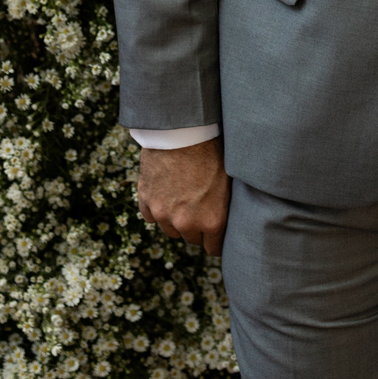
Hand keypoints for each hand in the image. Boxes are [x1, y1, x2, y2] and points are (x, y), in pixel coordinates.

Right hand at [138, 137, 229, 255]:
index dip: (216, 241)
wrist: (184, 129)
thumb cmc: (213, 150)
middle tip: (201, 207)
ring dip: (176, 219)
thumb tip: (232, 220)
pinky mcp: (146, 200)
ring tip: (184, 196)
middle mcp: (186, 223)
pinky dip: (157, 207)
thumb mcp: (229, 180)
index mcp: (212, 221)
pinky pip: (151, 216)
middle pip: (191, 239)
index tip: (216, 234)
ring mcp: (163, 213)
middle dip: (196, 228)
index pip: (214, 249)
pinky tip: (166, 191)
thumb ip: (226, 207)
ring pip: (170, 230)